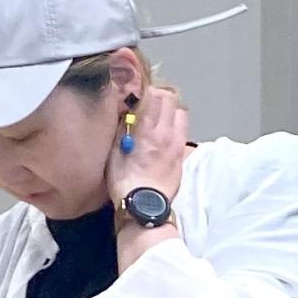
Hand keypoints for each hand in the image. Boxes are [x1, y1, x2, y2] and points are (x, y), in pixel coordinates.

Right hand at [106, 84, 189, 210]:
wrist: (143, 207)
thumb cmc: (124, 182)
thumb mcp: (114, 152)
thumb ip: (122, 129)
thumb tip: (126, 113)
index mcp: (147, 129)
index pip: (153, 94)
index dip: (146, 91)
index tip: (138, 97)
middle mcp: (166, 132)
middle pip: (170, 99)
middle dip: (160, 97)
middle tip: (150, 105)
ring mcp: (177, 144)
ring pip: (181, 114)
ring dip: (171, 112)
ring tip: (160, 121)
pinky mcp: (182, 157)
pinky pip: (183, 132)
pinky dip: (175, 129)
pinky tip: (165, 138)